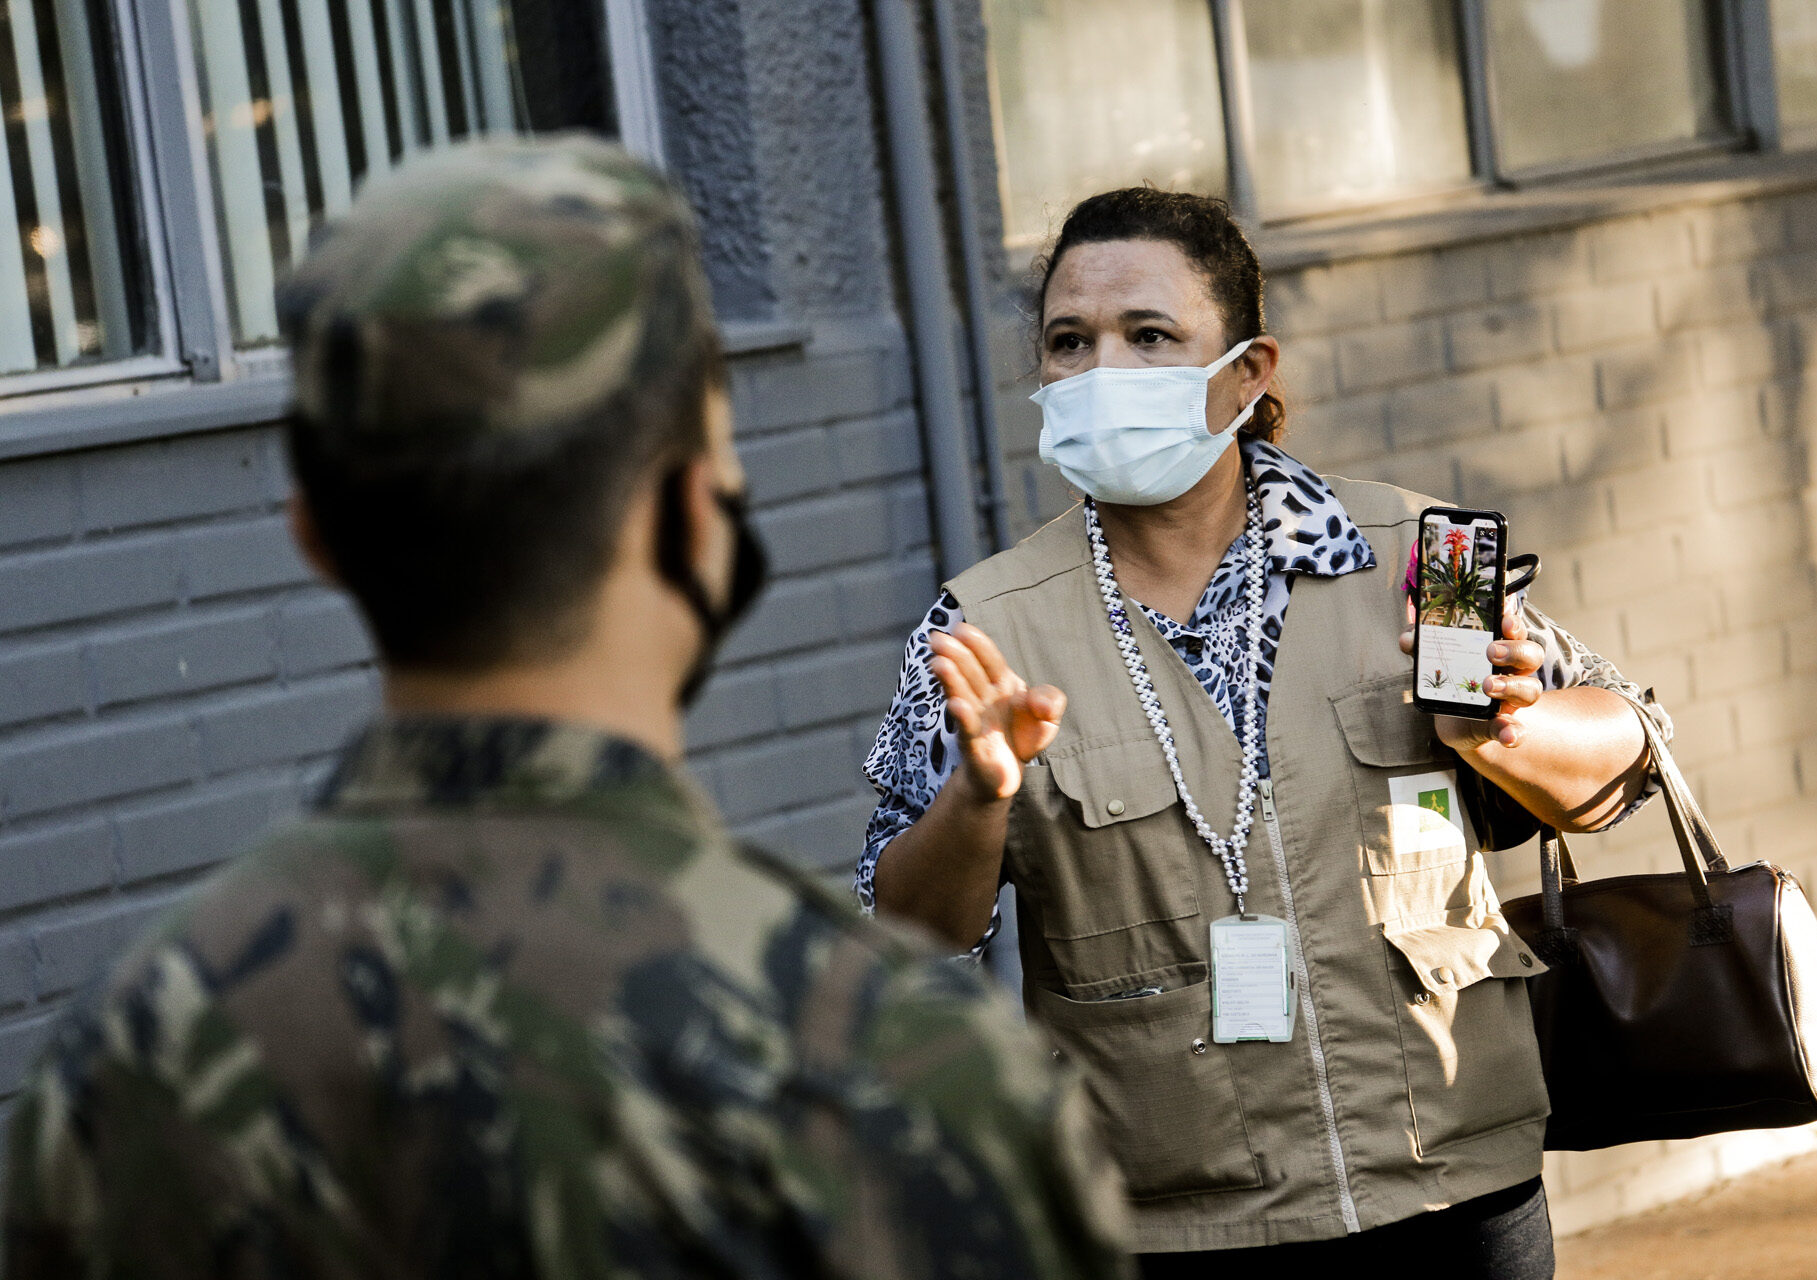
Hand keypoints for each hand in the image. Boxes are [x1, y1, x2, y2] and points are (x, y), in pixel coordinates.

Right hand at [927, 623, 1066, 801]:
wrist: (1005, 774)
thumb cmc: (1023, 736)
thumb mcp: (1048, 716)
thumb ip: (1050, 700)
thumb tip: (1038, 703)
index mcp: (1002, 684)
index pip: (990, 660)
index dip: (977, 644)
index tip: (961, 629)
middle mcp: (984, 698)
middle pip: (970, 673)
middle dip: (955, 655)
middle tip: (937, 638)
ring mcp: (976, 720)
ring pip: (962, 695)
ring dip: (951, 680)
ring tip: (938, 663)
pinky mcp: (973, 745)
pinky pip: (968, 728)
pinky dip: (962, 716)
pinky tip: (956, 704)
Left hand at [1399, 599, 1545, 749]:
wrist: (1453, 721)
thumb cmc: (1452, 680)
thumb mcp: (1437, 661)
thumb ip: (1422, 647)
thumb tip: (1408, 638)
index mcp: (1500, 650)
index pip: (1515, 631)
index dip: (1515, 624)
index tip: (1504, 619)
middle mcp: (1513, 672)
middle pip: (1531, 655)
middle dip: (1514, 650)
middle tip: (1491, 652)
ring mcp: (1512, 699)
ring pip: (1530, 689)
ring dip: (1512, 686)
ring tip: (1488, 685)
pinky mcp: (1503, 725)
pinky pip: (1516, 729)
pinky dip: (1514, 731)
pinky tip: (1508, 735)